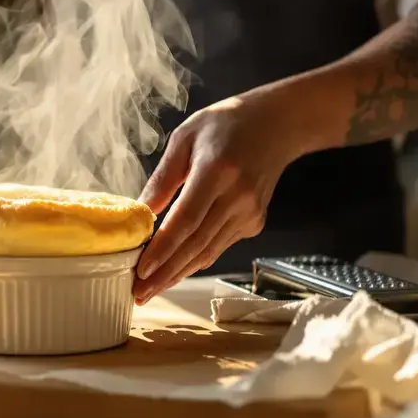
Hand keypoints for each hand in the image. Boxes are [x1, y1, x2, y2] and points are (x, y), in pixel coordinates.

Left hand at [133, 92, 305, 304]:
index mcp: (217, 172)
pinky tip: (175, 270)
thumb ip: (163, 177)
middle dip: (165, 273)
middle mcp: (237, 197)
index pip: (186, 221)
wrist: (278, 124)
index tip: (141, 269)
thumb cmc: (227, 124)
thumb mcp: (186, 137)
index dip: (163, 249)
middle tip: (139, 294)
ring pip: (208, 251)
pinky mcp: (254, 221)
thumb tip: (140, 211)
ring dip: (178, 273)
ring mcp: (250, 213)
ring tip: (150, 288)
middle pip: (196, 245)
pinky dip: (196, 259)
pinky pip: (219, 245)